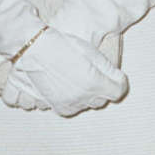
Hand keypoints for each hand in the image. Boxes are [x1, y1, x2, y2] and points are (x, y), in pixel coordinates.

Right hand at [2, 27, 127, 117]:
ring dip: (86, 96)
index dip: (118, 82)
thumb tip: (120, 80)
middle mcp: (81, 98)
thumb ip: (110, 70)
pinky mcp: (54, 105)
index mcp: (93, 83)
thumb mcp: (92, 53)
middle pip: (101, 100)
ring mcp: (66, 104)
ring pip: (85, 105)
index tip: (116, 76)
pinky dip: (71, 101)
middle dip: (101, 89)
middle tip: (95, 75)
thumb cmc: (63, 45)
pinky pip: (69, 109)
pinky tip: (67, 88)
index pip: (117, 92)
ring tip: (78, 79)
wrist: (34, 48)